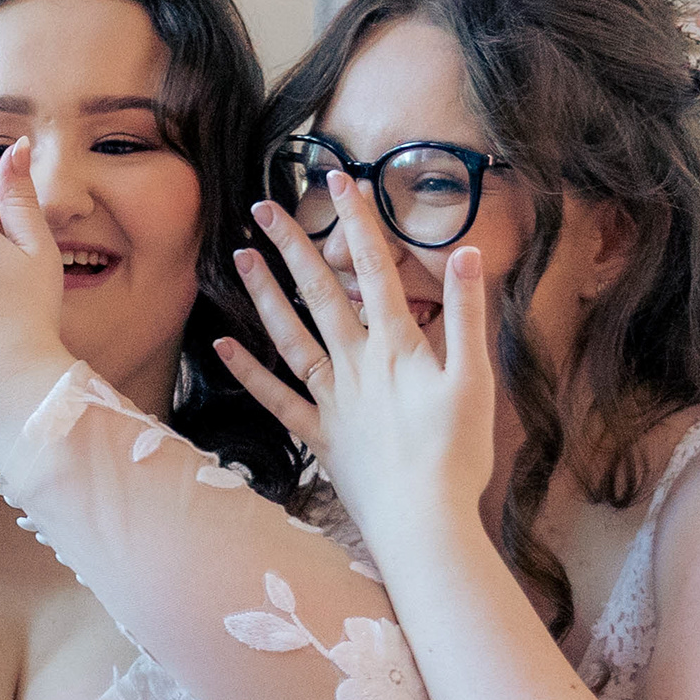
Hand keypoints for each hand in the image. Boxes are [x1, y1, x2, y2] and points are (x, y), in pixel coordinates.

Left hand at [218, 170, 495, 563]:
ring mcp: (332, 400)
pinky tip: (224, 346)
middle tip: (263, 208)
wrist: (423, 521)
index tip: (339, 178)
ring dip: (265, 295)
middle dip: (294, 247)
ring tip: (239, 258)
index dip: (357, 221)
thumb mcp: (475, 379)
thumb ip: (468, 314)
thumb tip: (466, 252)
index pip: (373, 269)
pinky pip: (276, 399)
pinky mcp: (319, 436)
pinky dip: (249, 372)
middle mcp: (356, 365)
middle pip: (321, 294)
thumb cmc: (456, 454)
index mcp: (396, 346)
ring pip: (291, 336)